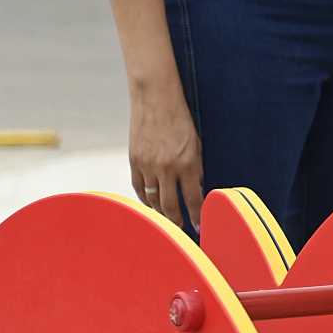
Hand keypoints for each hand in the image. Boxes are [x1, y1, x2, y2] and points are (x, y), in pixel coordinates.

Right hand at [130, 84, 203, 228]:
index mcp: (187, 162)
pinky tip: (150, 206)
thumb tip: (195, 190)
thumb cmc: (181, 122)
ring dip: (160, 213)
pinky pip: (138, 189)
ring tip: (167, 220)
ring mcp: (147, 166)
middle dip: (176, 221)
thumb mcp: (197, 144)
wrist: (156, 101)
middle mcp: (166, 167)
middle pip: (169, 205)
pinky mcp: (133, 162)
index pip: (192, 198)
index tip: (199, 227)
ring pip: (151, 200)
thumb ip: (196, 169)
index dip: (196, 215)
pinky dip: (144, 200)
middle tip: (181, 231)